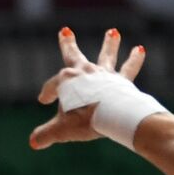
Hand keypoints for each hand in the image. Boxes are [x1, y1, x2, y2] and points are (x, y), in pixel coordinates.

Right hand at [31, 27, 149, 149]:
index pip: (52, 86)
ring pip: (105, 56)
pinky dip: (135, 59)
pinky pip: (128, 68)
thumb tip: (33, 143)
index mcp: (66, 80)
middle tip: (65, 31)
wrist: (112, 116)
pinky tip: (140, 50)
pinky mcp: (121, 81)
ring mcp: (104, 74)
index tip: (44, 100)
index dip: (47, 93)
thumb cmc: (85, 120)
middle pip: (73, 55)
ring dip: (109, 44)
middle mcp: (85, 72)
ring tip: (114, 32)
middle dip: (67, 44)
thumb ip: (46, 134)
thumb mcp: (61, 129)